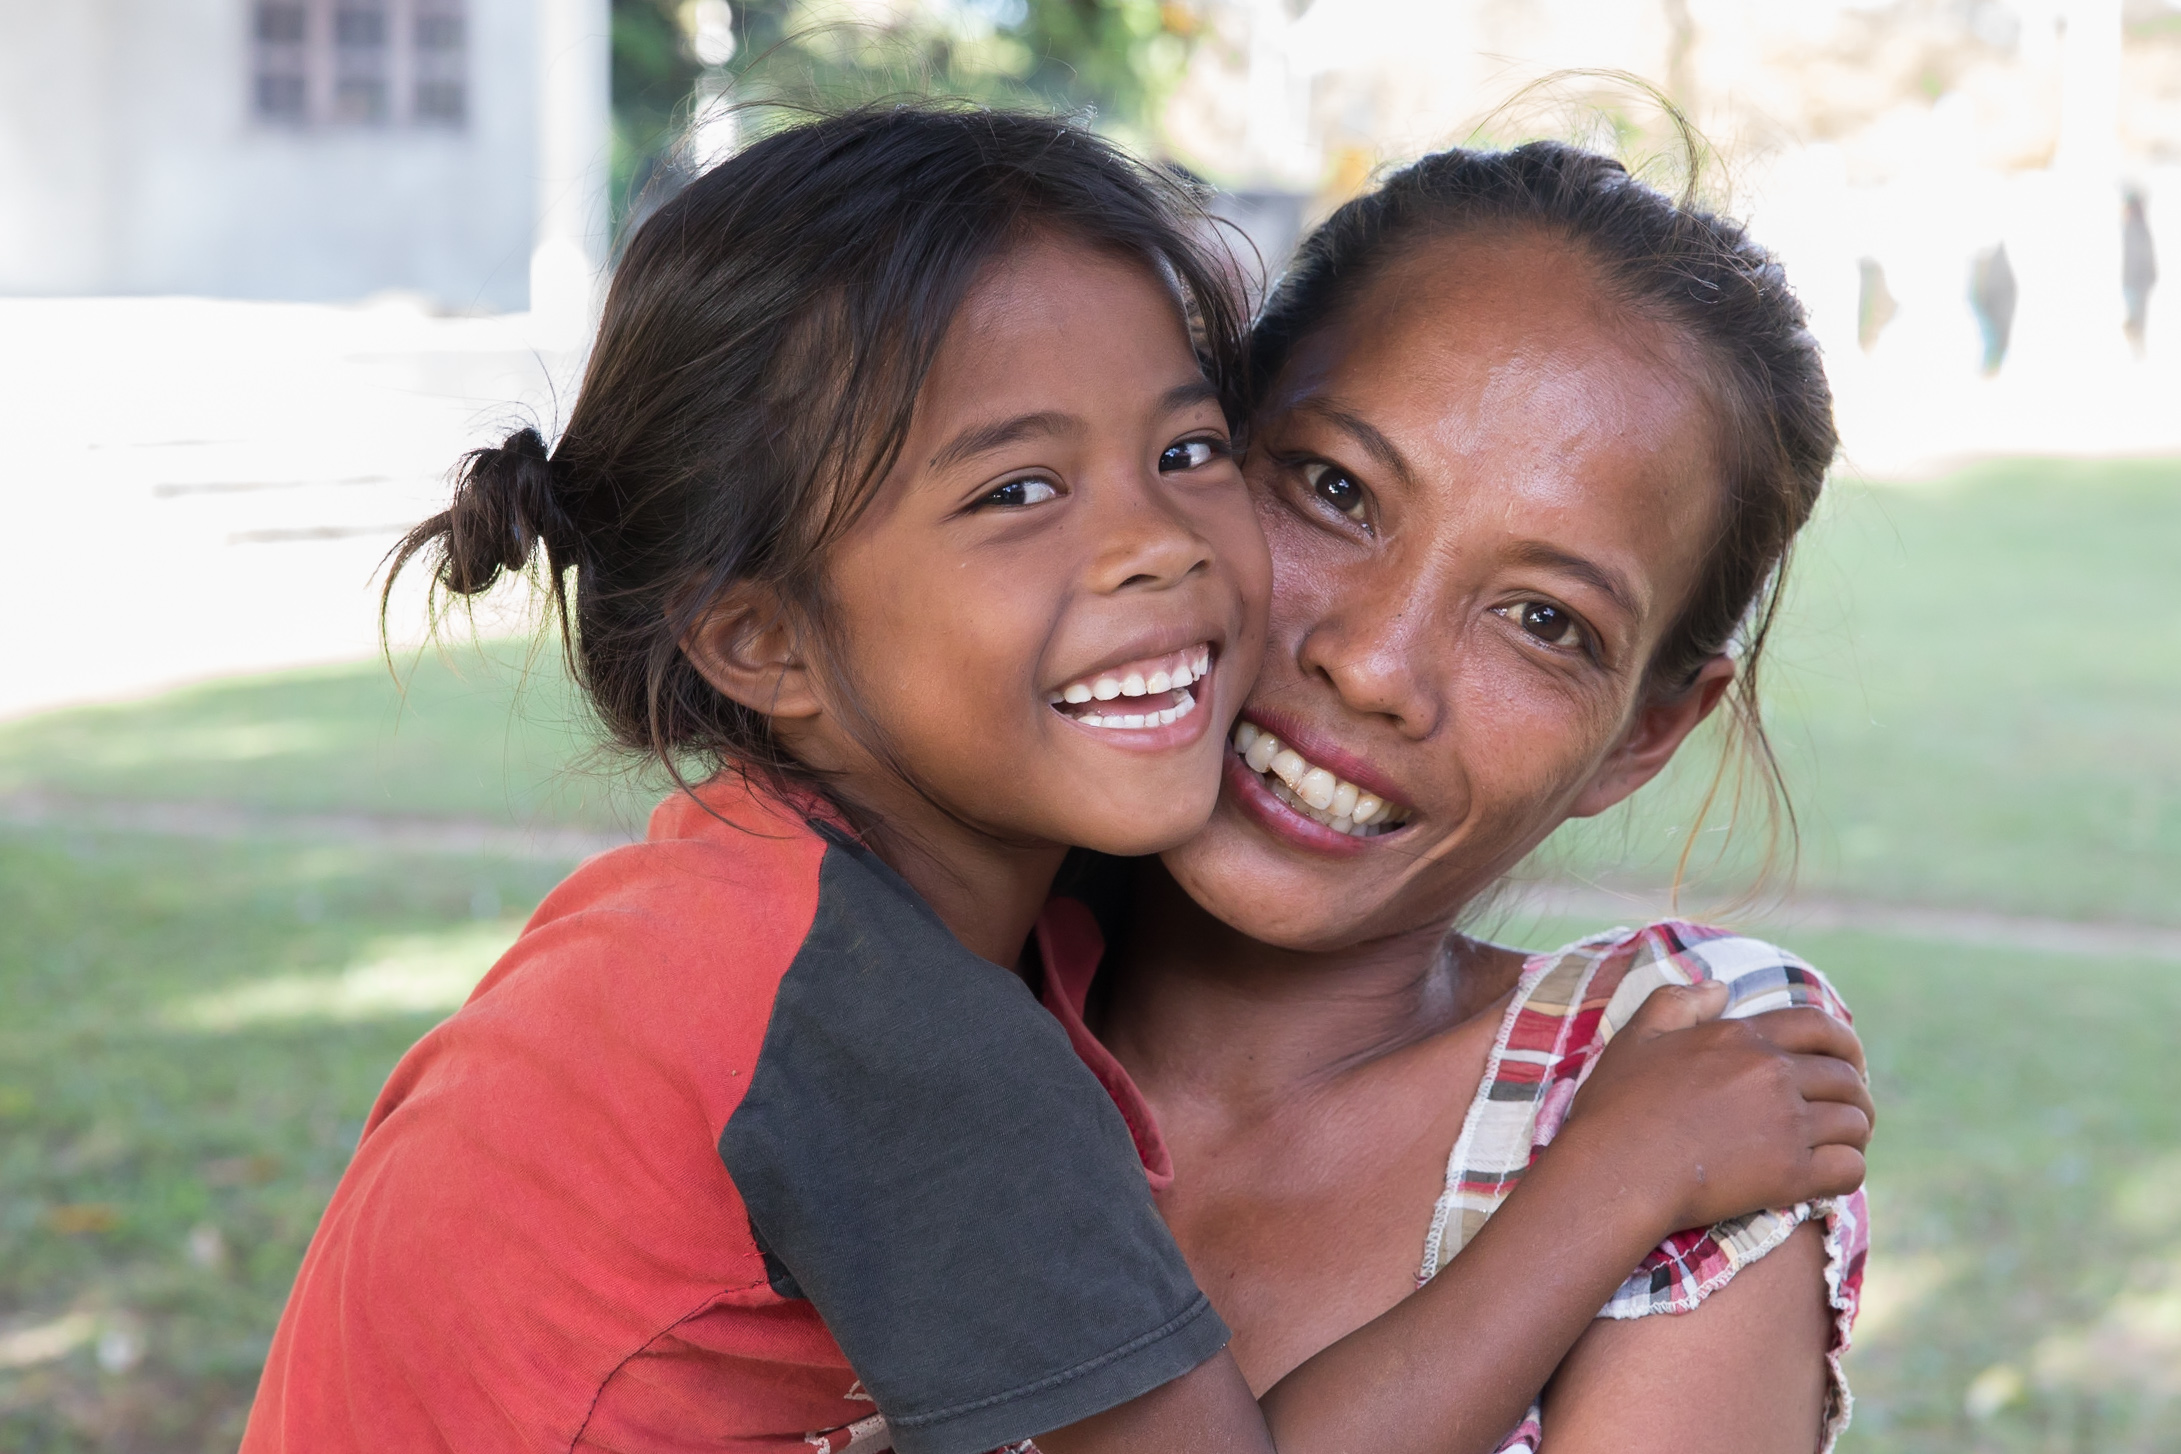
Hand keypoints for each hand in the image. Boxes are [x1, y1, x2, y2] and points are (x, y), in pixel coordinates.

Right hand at [1559, 981, 1873, 1233]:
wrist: (1616, 1169)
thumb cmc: (1618, 1106)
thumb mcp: (1637, 1037)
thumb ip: (1678, 1002)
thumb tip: (1720, 988)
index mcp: (1742, 1038)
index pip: (1818, 1025)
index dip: (1844, 1042)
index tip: (1849, 1061)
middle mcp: (1773, 1074)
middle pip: (1845, 1077)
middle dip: (1855, 1093)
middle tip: (1846, 1110)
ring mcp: (1785, 1124)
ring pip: (1854, 1122)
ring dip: (1854, 1133)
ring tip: (1842, 1144)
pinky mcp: (1790, 1174)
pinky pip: (1849, 1168)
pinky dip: (1849, 1170)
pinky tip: (1832, 1175)